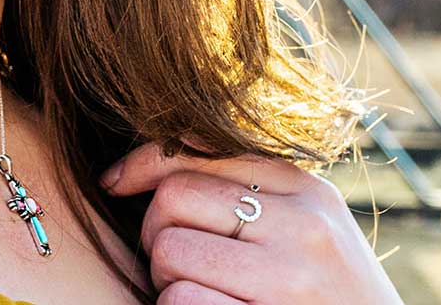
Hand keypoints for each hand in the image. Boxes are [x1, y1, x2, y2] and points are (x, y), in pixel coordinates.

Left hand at [98, 139, 402, 303]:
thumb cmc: (327, 290)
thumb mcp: (303, 223)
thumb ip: (246, 184)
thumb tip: (152, 157)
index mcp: (304, 189)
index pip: (196, 150)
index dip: (141, 163)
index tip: (113, 181)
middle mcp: (303, 225)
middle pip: (174, 198)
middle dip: (155, 231)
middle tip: (170, 259)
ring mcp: (291, 278)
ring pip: (171, 250)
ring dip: (165, 277)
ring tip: (194, 288)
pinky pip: (183, 302)